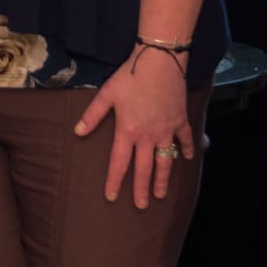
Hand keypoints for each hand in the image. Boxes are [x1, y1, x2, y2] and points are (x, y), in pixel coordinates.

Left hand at [75, 50, 196, 207]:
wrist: (159, 61)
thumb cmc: (130, 76)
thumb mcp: (107, 94)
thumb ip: (92, 115)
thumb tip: (78, 132)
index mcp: (127, 131)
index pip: (119, 162)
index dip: (114, 181)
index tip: (110, 197)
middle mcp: (148, 136)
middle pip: (143, 168)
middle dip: (140, 189)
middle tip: (140, 206)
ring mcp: (166, 130)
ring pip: (165, 160)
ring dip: (163, 179)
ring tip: (160, 194)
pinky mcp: (180, 120)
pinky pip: (185, 139)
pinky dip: (187, 150)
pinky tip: (188, 159)